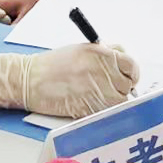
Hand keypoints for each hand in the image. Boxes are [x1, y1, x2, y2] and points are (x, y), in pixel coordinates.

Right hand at [0, 42, 137, 117]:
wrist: (30, 79)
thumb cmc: (53, 65)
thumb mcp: (82, 50)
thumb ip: (104, 55)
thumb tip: (122, 63)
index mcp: (102, 54)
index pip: (131, 65)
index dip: (131, 74)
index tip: (128, 78)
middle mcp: (103, 71)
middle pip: (127, 86)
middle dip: (121, 89)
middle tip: (109, 90)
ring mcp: (97, 90)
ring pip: (119, 102)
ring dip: (113, 102)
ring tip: (98, 98)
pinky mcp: (89, 107)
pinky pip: (106, 112)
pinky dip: (102, 112)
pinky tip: (90, 106)